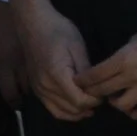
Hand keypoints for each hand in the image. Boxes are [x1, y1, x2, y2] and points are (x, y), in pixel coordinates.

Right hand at [15, 0, 102, 121]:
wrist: (33, 23)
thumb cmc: (58, 31)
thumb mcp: (78, 48)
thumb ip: (87, 73)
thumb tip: (96, 91)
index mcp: (56, 74)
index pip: (80, 101)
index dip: (96, 100)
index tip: (103, 90)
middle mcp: (44, 85)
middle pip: (73, 108)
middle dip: (89, 105)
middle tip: (98, 93)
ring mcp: (38, 87)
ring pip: (62, 112)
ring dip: (79, 111)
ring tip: (90, 101)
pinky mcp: (36, 87)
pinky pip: (52, 108)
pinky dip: (65, 112)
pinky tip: (76, 106)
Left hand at [76, 8, 136, 120]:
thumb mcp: (132, 41)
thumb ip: (120, 57)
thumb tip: (111, 68)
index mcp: (122, 59)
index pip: (94, 75)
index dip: (82, 80)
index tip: (76, 82)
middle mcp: (132, 76)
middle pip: (103, 91)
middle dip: (92, 92)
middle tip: (89, 92)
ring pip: (122, 106)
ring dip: (114, 103)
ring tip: (113, 98)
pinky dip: (135, 113)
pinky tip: (131, 108)